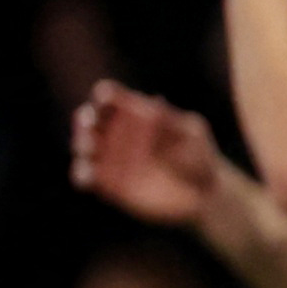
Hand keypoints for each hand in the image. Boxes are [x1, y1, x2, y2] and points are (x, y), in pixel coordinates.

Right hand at [71, 81, 229, 224]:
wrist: (204, 193)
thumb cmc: (200, 155)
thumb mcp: (192, 134)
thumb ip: (173, 122)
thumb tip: (154, 103)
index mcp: (135, 114)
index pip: (112, 98)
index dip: (105, 94)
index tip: (105, 95)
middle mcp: (117, 134)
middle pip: (90, 120)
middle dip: (86, 118)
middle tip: (89, 121)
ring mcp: (111, 159)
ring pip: (84, 148)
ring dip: (82, 144)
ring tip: (89, 147)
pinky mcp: (108, 184)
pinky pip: (87, 177)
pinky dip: (83, 174)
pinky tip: (88, 176)